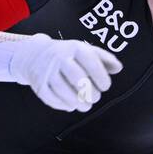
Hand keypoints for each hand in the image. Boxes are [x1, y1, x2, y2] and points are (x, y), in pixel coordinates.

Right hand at [8, 34, 122, 112]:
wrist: (34, 54)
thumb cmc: (66, 54)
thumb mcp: (84, 50)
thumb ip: (103, 58)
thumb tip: (118, 68)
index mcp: (74, 48)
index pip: (90, 62)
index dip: (101, 77)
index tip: (105, 86)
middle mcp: (59, 58)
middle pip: (77, 78)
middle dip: (90, 92)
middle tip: (95, 98)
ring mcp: (47, 72)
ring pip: (64, 91)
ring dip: (78, 102)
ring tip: (85, 106)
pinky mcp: (38, 85)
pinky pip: (51, 98)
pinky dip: (63, 105)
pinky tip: (71, 105)